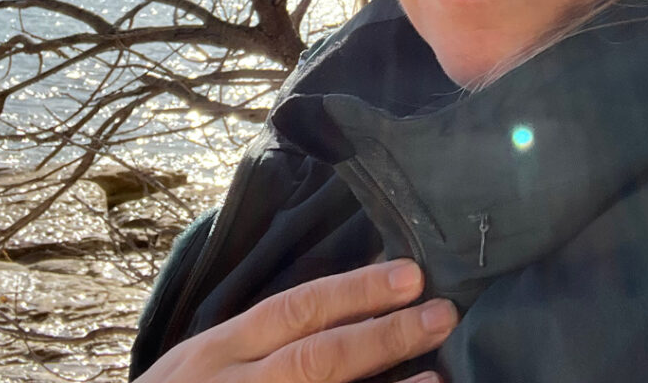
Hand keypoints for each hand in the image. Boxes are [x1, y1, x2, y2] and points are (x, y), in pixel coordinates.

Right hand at [136, 259, 456, 382]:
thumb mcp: (205, 363)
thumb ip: (263, 337)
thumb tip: (349, 300)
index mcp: (218, 351)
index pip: (295, 309)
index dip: (355, 290)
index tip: (410, 275)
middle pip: (316, 358)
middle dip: (383, 336)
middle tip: (442, 314)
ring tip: (438, 376)